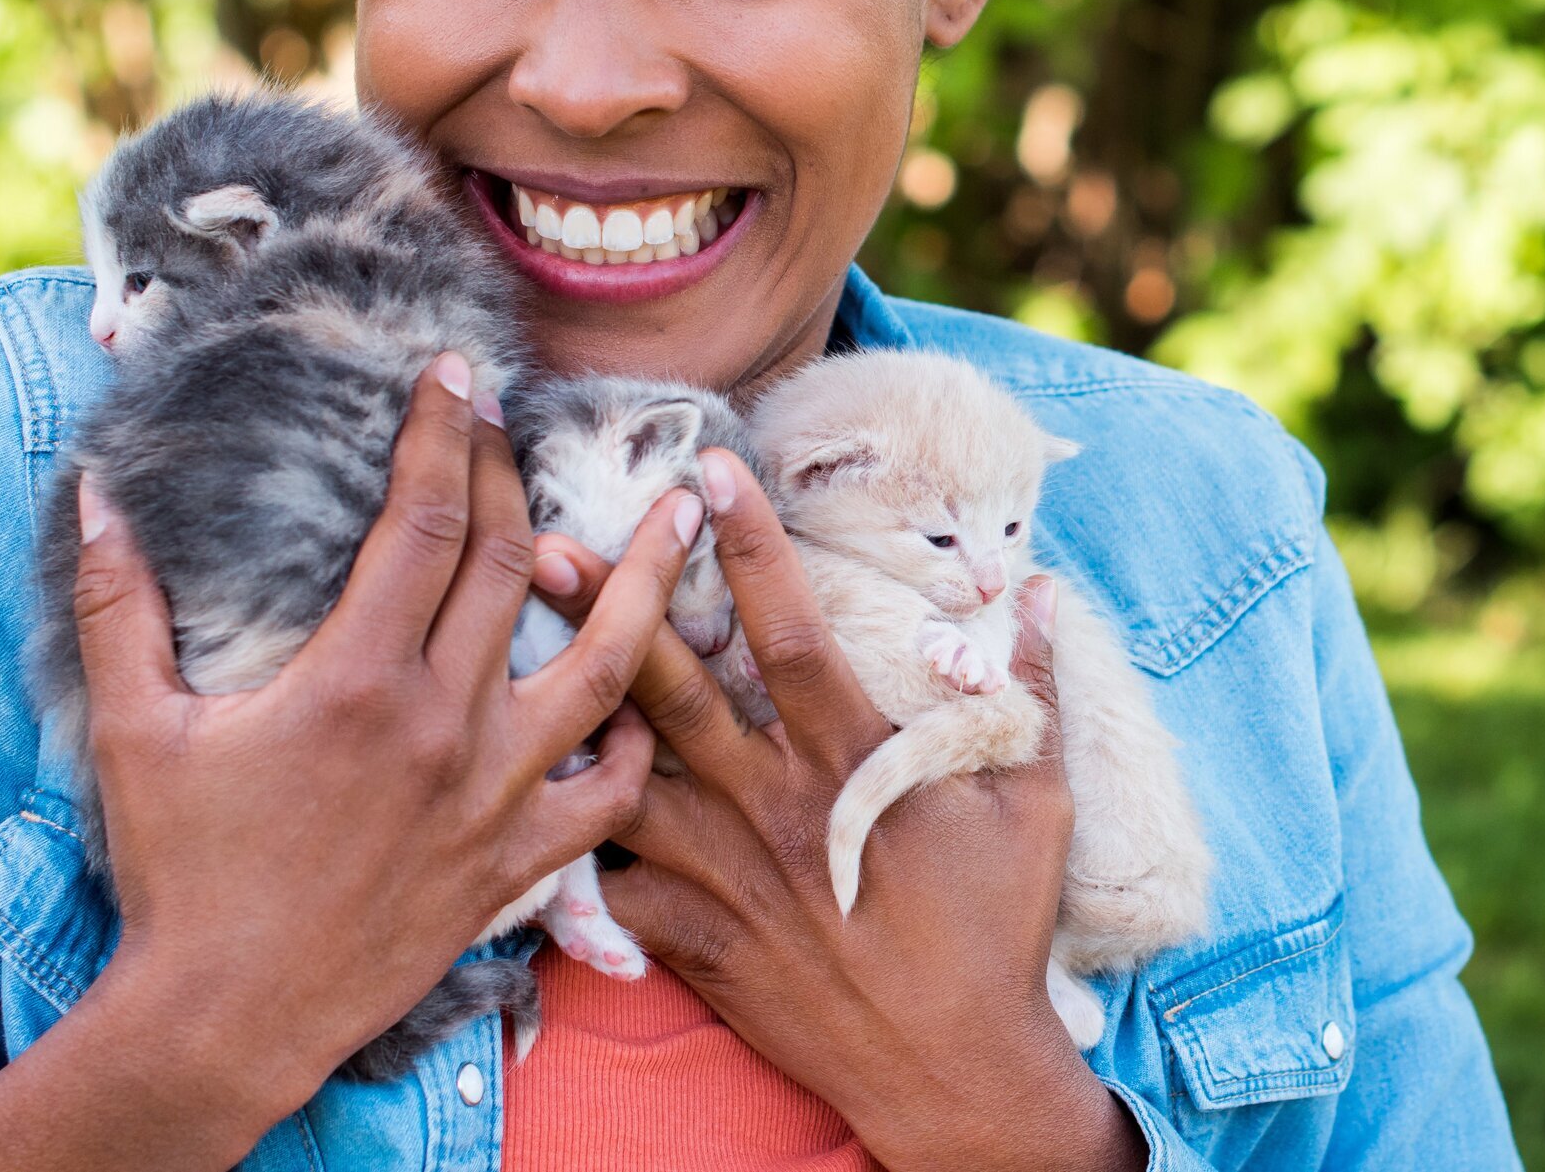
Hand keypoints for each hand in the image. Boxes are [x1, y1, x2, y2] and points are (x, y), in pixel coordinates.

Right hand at [0, 355, 698, 1171]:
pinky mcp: (515, 864)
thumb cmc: (177, 873)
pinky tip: (650, 701)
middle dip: (516, 474)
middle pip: (508, 564)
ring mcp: (491, 795)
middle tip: (518, 415)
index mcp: (355, 678)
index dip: (445, 434)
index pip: (422, 521)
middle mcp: (441, 724)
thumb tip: (90, 493)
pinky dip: (637, 744)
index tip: (458, 373)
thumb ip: (117, 603)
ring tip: (686, 516)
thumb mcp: (132, 729)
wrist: (224, 1018)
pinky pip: (607, 797)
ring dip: (648, 582)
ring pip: (604, 668)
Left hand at [537, 452, 1140, 1171]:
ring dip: (566, 711)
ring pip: (622, 775)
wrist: (952, 1075)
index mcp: (853, 761)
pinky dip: (569, 845)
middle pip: (671, 689)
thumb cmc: (996, 932)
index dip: (750, 543)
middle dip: (607, 608)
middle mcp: (773, 807)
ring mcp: (724, 877)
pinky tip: (520, 801)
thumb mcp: (1034, 804)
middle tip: (544, 539)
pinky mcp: (693, 943)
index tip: (711, 469)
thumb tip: (1044, 593)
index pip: (789, 627)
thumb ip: (1029, 692)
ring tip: (501, 655)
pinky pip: (612, 886)